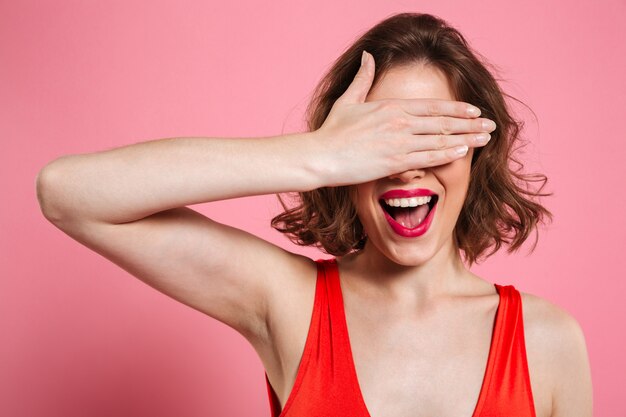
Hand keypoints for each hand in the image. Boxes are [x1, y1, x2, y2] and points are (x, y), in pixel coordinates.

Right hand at [311, 50, 495, 186]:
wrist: (320, 156)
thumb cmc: (332, 131)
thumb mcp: (348, 100)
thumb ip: (362, 78)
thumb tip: (367, 56)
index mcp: (391, 106)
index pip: (432, 106)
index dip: (456, 108)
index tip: (474, 110)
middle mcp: (400, 122)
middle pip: (443, 122)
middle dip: (470, 124)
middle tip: (491, 126)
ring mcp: (399, 142)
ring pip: (440, 139)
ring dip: (466, 139)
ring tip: (485, 139)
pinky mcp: (395, 161)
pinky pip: (428, 157)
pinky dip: (448, 154)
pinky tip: (463, 152)